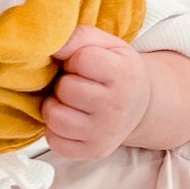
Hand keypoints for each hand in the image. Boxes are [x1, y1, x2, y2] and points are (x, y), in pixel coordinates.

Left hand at [43, 27, 150, 159]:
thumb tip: (49, 46)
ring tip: (70, 100)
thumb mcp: (105, 43)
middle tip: (76, 82)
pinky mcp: (93, 151)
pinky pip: (54, 141)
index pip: (82, 59)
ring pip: (55, 117)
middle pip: (65, 89)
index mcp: (124, 75)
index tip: (83, 63)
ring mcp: (105, 133)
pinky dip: (55, 128)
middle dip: (64, 82)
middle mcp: (116, 107)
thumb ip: (78, 36)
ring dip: (56, 105)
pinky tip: (70, 118)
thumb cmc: (116, 68)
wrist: (140, 104)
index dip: (75, 59)